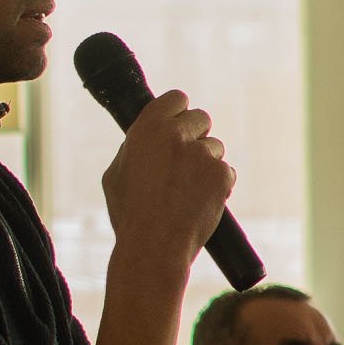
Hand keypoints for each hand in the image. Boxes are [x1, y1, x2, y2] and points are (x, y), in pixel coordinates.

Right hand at [98, 89, 234, 264]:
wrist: (154, 246)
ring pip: (215, 147)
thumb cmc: (130, 214)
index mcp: (148, 128)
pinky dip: (217, 185)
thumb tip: (148, 136)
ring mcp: (203, 154)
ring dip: (206, 163)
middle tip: (185, 161)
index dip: (178, 112)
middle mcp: (178, 135)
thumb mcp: (116, 174)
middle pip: (201, 118)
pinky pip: (226, 172)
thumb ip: (136, 147)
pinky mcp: (222, 175)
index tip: (178, 123)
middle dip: (196, 136)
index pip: (176, 98)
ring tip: (187, 190)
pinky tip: (200, 202)